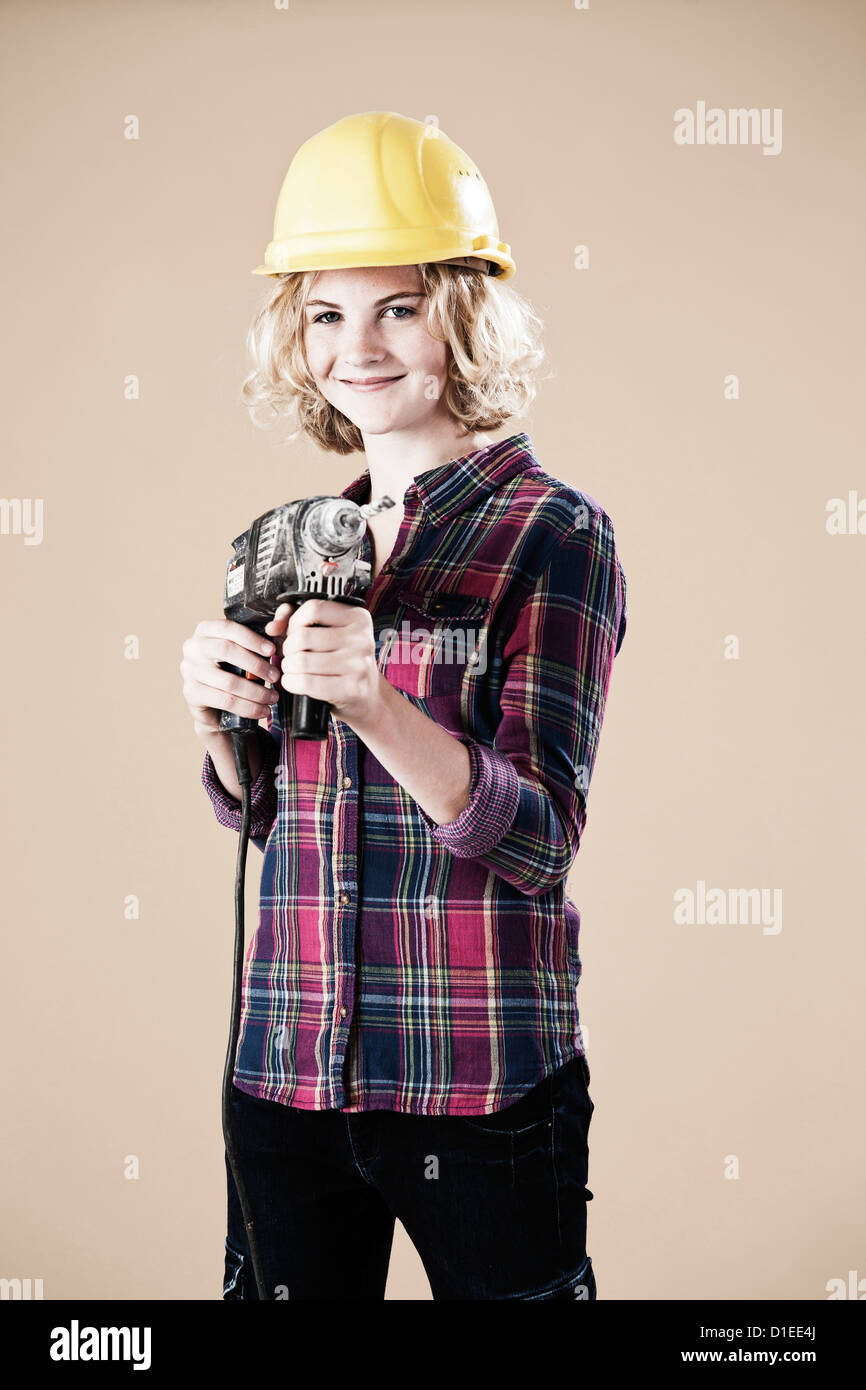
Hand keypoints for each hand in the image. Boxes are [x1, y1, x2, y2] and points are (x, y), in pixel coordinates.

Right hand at [180, 617, 281, 738]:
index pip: (228, 628)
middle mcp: (193, 647)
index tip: (272, 650)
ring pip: (228, 681)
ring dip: (256, 691)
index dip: (252, 638)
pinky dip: (248, 707)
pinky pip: (225, 700)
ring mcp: (189, 671)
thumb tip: (279, 626)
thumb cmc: (236, 671)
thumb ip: (265, 634)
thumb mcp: (249, 651)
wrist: (217, 705)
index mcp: (206, 630)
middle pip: (225, 650)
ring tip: (273, 697)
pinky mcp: (191, 693)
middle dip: (256, 665)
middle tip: (276, 676)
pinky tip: (261, 710)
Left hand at [277, 597, 383, 725]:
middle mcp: (361, 639)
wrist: (367, 695)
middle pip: (303, 636)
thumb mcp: (328, 634)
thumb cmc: (342, 660)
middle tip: (292, 655)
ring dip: (288, 667)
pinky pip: (306, 682)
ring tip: (292, 669)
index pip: (314, 609)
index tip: (293, 632)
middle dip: (288, 648)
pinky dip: (291, 682)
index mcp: (358, 617)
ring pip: (301, 660)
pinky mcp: (351, 688)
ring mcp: (358, 665)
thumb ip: (298, 621)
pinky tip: (293, 681)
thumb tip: (273, 627)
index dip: (294, 621)